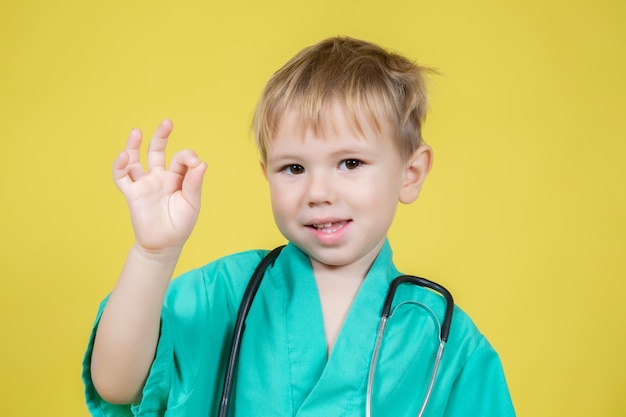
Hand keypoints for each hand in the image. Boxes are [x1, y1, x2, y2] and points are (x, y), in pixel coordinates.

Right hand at [113, 119, 206, 254]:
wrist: (164, 245)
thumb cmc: (180, 224)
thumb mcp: (191, 202)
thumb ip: (193, 183)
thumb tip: (201, 163)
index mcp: (177, 178)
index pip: (181, 159)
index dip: (188, 157)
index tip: (194, 163)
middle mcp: (159, 177)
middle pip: (157, 151)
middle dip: (161, 136)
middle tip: (167, 122)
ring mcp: (144, 184)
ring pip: (135, 160)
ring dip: (134, 145)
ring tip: (136, 131)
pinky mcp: (132, 194)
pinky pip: (122, 177)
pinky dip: (120, 166)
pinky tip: (124, 156)